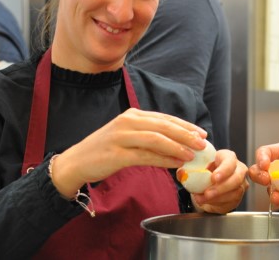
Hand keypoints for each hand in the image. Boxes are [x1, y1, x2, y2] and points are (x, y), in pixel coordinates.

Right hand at [50, 108, 206, 197]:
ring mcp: (121, 137)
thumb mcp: (128, 136)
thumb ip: (149, 135)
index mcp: (132, 115)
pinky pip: (145, 156)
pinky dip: (163, 159)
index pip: (165, 118)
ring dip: (177, 147)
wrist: (76, 162)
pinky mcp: (116, 154)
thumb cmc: (105, 150)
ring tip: (192, 154)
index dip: (185, 125)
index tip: (201, 132)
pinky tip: (175, 164)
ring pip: (156, 140)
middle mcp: (127, 122)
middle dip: (186, 134)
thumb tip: (178, 142)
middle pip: (164, 126)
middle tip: (202, 143)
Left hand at [190, 149, 247, 213]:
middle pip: (237, 177)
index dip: (223, 170)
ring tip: (202, 199)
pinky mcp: (238, 195)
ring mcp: (240, 182)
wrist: (207, 184)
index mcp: (227, 157)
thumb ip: (187, 170)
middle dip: (221, 187)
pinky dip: (218, 203)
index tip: (213, 178)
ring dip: (217, 197)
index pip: (230, 161)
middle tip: (207, 193)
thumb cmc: (203, 171)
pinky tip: (207, 202)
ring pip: (235, 191)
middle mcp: (238, 168)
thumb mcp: (194, 168)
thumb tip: (182, 173)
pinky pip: (232, 201)